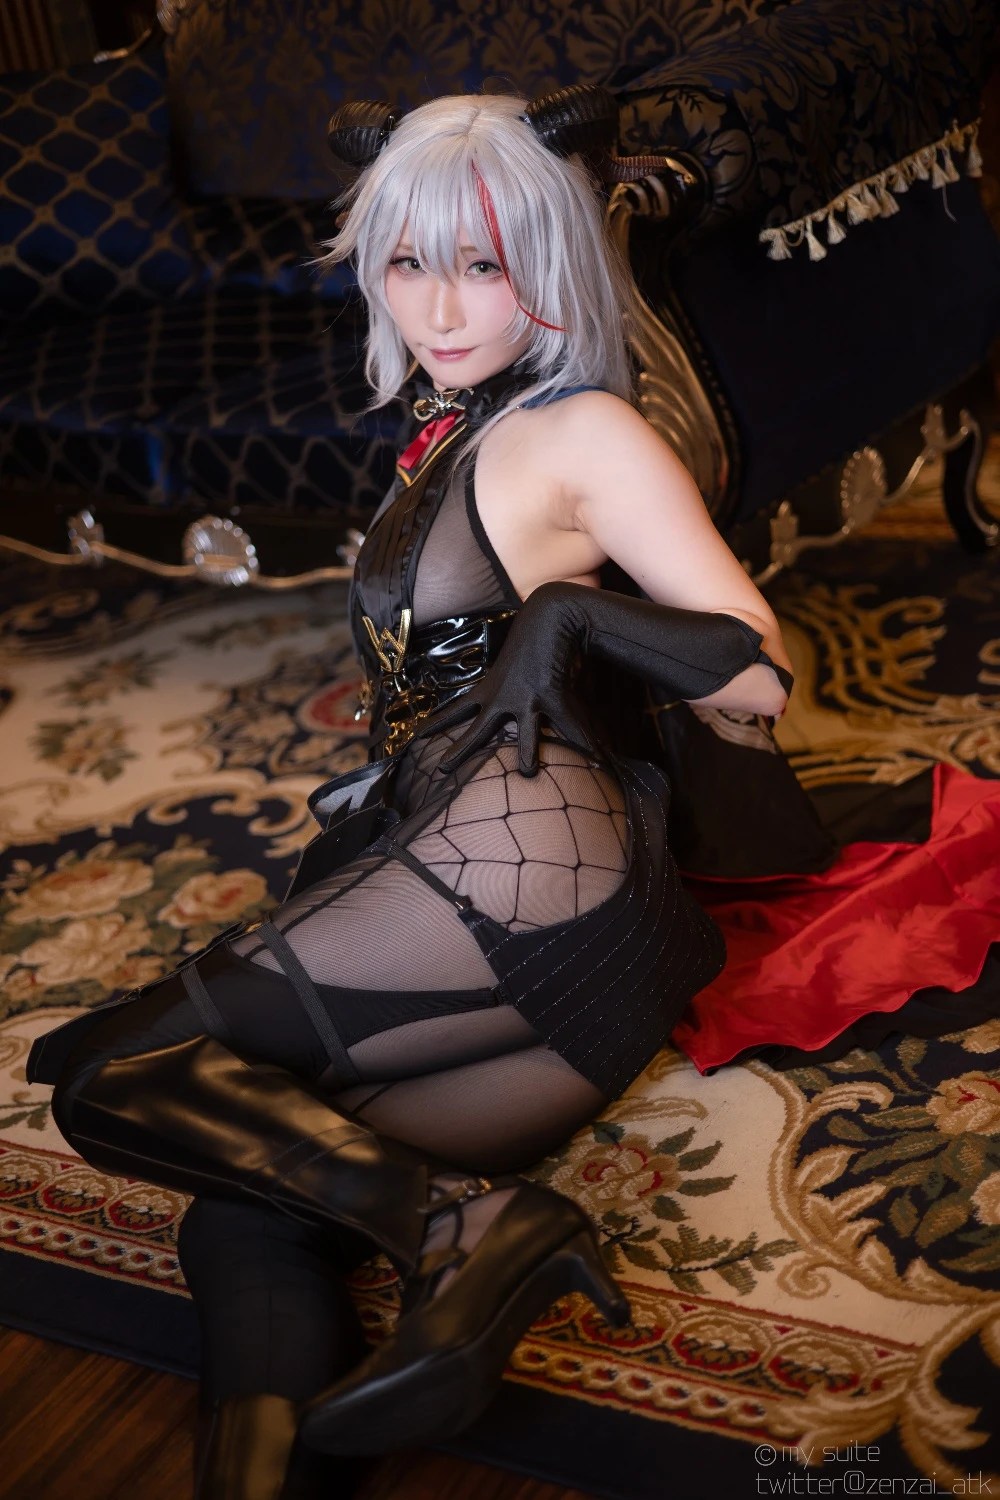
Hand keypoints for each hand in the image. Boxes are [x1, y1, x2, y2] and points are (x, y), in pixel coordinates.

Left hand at [416, 592, 597, 775]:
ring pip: (523, 732)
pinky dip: (584, 740)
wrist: (548, 615)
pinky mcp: (550, 692)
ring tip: (528, 773)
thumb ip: (507, 686)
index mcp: (491, 688)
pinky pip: (568, 723)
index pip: (457, 709)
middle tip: (441, 769)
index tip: (419, 736)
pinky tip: (596, 758)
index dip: (438, 723)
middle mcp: (503, 695)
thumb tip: (509, 699)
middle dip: (459, 750)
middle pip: (477, 728)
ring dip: (527, 753)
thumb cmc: (531, 640)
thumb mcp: (511, 666)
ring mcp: (525, 695)